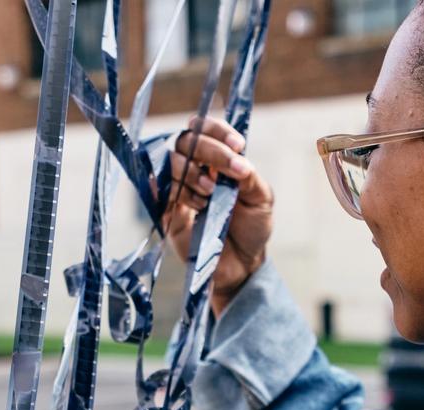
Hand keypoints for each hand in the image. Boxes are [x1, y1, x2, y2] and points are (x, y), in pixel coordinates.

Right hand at [163, 115, 274, 316]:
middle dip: (208, 149)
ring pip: (171, 162)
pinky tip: (198, 206)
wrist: (241, 266)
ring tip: (212, 194)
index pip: (207, 129)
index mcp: (218, 160)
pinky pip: (161, 191)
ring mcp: (179, 189)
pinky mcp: (167, 212)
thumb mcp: (261, 200)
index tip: (238, 145)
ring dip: (193, 173)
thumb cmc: (252, 230)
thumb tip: (238, 159)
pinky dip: (180, 192)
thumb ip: (250, 177)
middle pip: (185, 140)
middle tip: (229, 170)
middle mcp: (195, 169)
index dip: (217, 130)